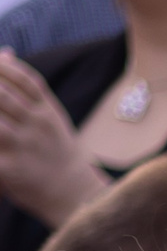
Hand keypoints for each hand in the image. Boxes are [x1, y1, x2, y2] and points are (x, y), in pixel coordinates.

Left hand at [0, 48, 107, 226]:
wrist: (75, 198)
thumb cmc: (57, 154)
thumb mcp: (50, 117)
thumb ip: (26, 88)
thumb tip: (5, 52)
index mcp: (47, 111)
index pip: (21, 78)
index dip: (2, 67)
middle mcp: (38, 126)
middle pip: (2, 94)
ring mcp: (24, 146)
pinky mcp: (11, 169)